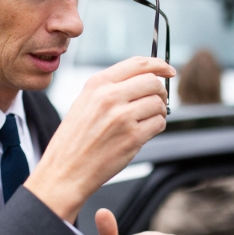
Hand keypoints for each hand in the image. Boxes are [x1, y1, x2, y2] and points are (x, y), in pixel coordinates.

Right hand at [25, 57, 174, 221]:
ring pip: (158, 103)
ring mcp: (122, 117)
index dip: (159, 64)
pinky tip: (144, 131)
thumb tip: (143, 80)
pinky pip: (159, 123)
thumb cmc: (73, 140)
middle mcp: (109, 97)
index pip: (138, 64)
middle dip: (160, 91)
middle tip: (158, 99)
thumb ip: (110, 88)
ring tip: (148, 119)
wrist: (65, 171)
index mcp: (97, 84)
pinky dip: (157, 126)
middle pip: (152, 82)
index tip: (168, 69)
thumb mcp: (84, 103)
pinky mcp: (132, 137)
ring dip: (159, 111)